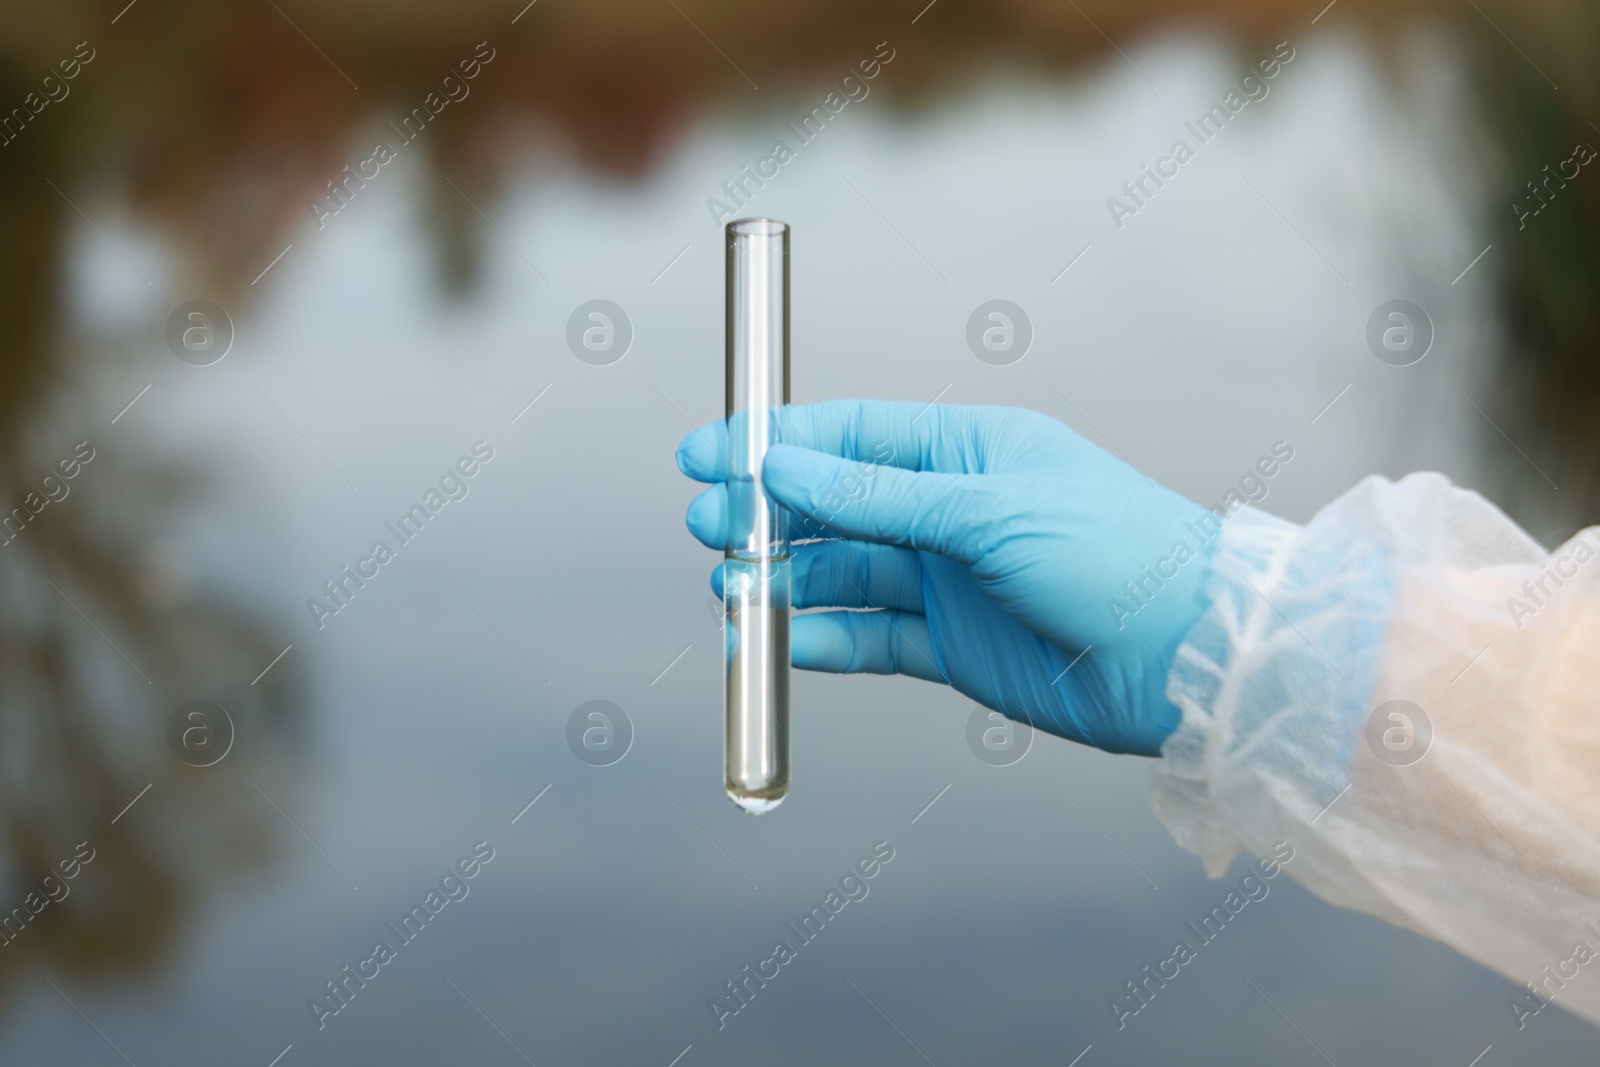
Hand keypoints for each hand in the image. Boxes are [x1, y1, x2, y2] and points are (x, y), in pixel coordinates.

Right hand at [676, 400, 1214, 755]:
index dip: (774, 440)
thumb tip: (782, 463)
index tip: (706, 452)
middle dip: (764, 513)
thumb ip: (877, 495)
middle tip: (706, 526)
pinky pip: (865, 638)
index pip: (848, 434)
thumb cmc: (1109, 555)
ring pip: (840, 574)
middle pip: (832, 504)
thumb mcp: (987, 511)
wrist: (1185, 659)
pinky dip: (818, 640)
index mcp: (966, 450)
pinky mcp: (949, 646)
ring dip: (781, 579)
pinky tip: (776, 643)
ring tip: (727, 590)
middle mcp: (949, 510)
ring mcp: (946, 580)